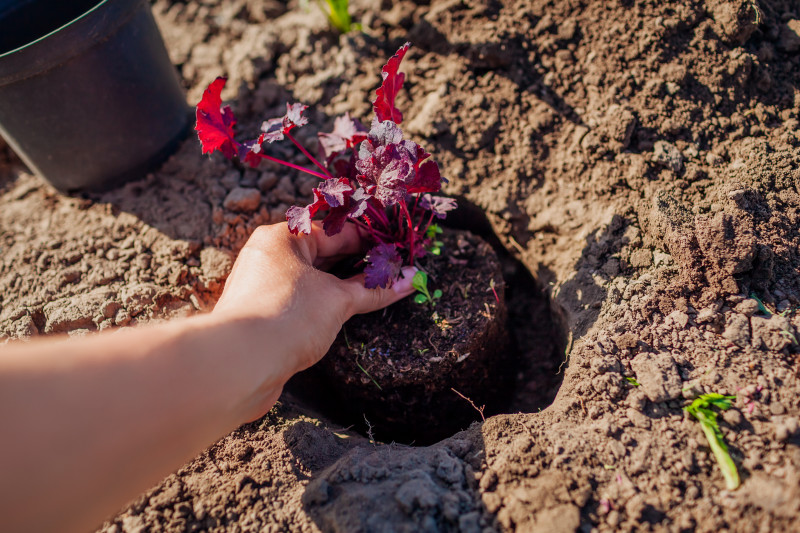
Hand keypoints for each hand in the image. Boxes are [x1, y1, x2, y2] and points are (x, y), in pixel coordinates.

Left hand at [211, 222, 414, 418]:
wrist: (240, 364)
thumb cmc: (289, 316)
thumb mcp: (339, 300)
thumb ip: (373, 290)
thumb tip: (409, 280)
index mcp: (282, 238)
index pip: (335, 231)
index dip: (369, 240)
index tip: (398, 248)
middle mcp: (270, 257)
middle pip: (323, 253)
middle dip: (359, 264)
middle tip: (396, 270)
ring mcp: (265, 286)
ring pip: (314, 279)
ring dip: (345, 286)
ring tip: (381, 291)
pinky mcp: (265, 315)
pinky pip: (304, 301)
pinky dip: (327, 304)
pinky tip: (350, 313)